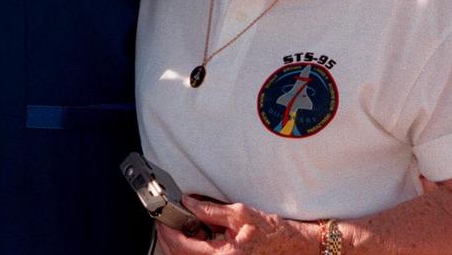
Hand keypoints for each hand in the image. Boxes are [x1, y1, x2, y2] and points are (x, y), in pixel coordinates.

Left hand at [154, 197, 315, 254]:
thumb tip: (188, 203)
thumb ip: (210, 210)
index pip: (184, 247)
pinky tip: (198, 233)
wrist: (290, 245)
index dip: (168, 232)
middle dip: (169, 237)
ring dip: (181, 241)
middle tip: (164, 220)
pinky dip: (193, 245)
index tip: (161, 219)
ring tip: (185, 224)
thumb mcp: (240, 213)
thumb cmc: (271, 232)